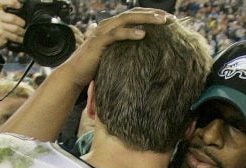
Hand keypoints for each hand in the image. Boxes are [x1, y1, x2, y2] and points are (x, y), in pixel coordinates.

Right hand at [0, 0, 25, 61]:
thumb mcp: (0, 16)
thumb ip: (8, 11)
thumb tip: (21, 6)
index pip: (2, 1)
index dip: (12, 2)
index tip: (19, 5)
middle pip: (13, 18)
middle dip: (22, 23)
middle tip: (23, 25)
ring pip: (15, 28)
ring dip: (22, 32)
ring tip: (23, 33)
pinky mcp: (0, 34)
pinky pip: (15, 36)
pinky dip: (20, 39)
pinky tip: (20, 39)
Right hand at [59, 8, 173, 88]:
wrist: (75, 74)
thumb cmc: (94, 66)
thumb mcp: (113, 55)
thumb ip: (124, 49)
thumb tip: (141, 52)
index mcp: (112, 27)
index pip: (134, 16)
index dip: (150, 15)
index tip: (168, 19)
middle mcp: (107, 25)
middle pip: (133, 14)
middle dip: (152, 14)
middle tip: (170, 17)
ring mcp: (102, 32)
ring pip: (126, 20)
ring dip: (145, 19)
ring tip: (162, 21)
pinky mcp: (98, 42)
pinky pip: (116, 34)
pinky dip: (129, 33)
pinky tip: (142, 35)